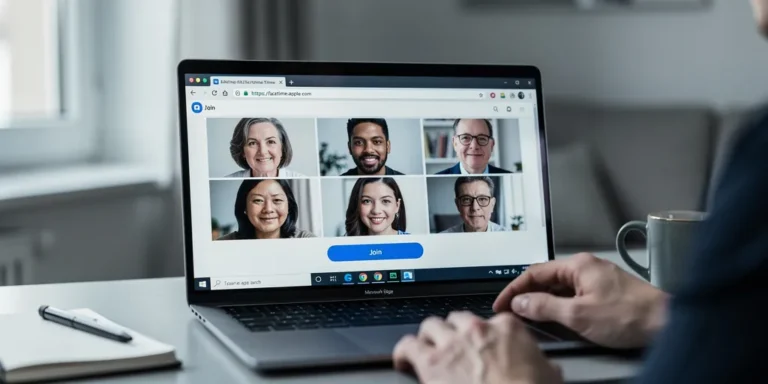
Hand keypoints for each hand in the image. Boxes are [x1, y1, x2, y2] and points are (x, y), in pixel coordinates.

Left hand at [393, 311, 562, 383]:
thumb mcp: (549, 374)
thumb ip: (541, 363)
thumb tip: (546, 368)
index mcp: (507, 328)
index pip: (491, 321)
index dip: (485, 334)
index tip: (483, 343)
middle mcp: (477, 330)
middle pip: (457, 319)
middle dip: (454, 331)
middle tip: (453, 346)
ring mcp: (453, 344)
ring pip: (431, 326)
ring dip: (429, 338)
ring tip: (428, 349)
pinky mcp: (432, 362)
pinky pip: (408, 346)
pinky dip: (403, 352)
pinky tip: (403, 359)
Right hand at [493, 253, 668, 348]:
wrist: (666, 322)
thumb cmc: (629, 315)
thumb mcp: (578, 314)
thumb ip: (545, 307)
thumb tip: (521, 302)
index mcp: (577, 265)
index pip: (534, 273)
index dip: (513, 289)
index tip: (501, 304)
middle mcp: (586, 267)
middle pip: (546, 278)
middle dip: (526, 295)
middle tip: (512, 313)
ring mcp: (597, 279)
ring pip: (560, 287)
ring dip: (543, 301)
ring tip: (530, 318)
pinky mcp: (606, 292)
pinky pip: (573, 294)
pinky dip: (560, 305)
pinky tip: (556, 318)